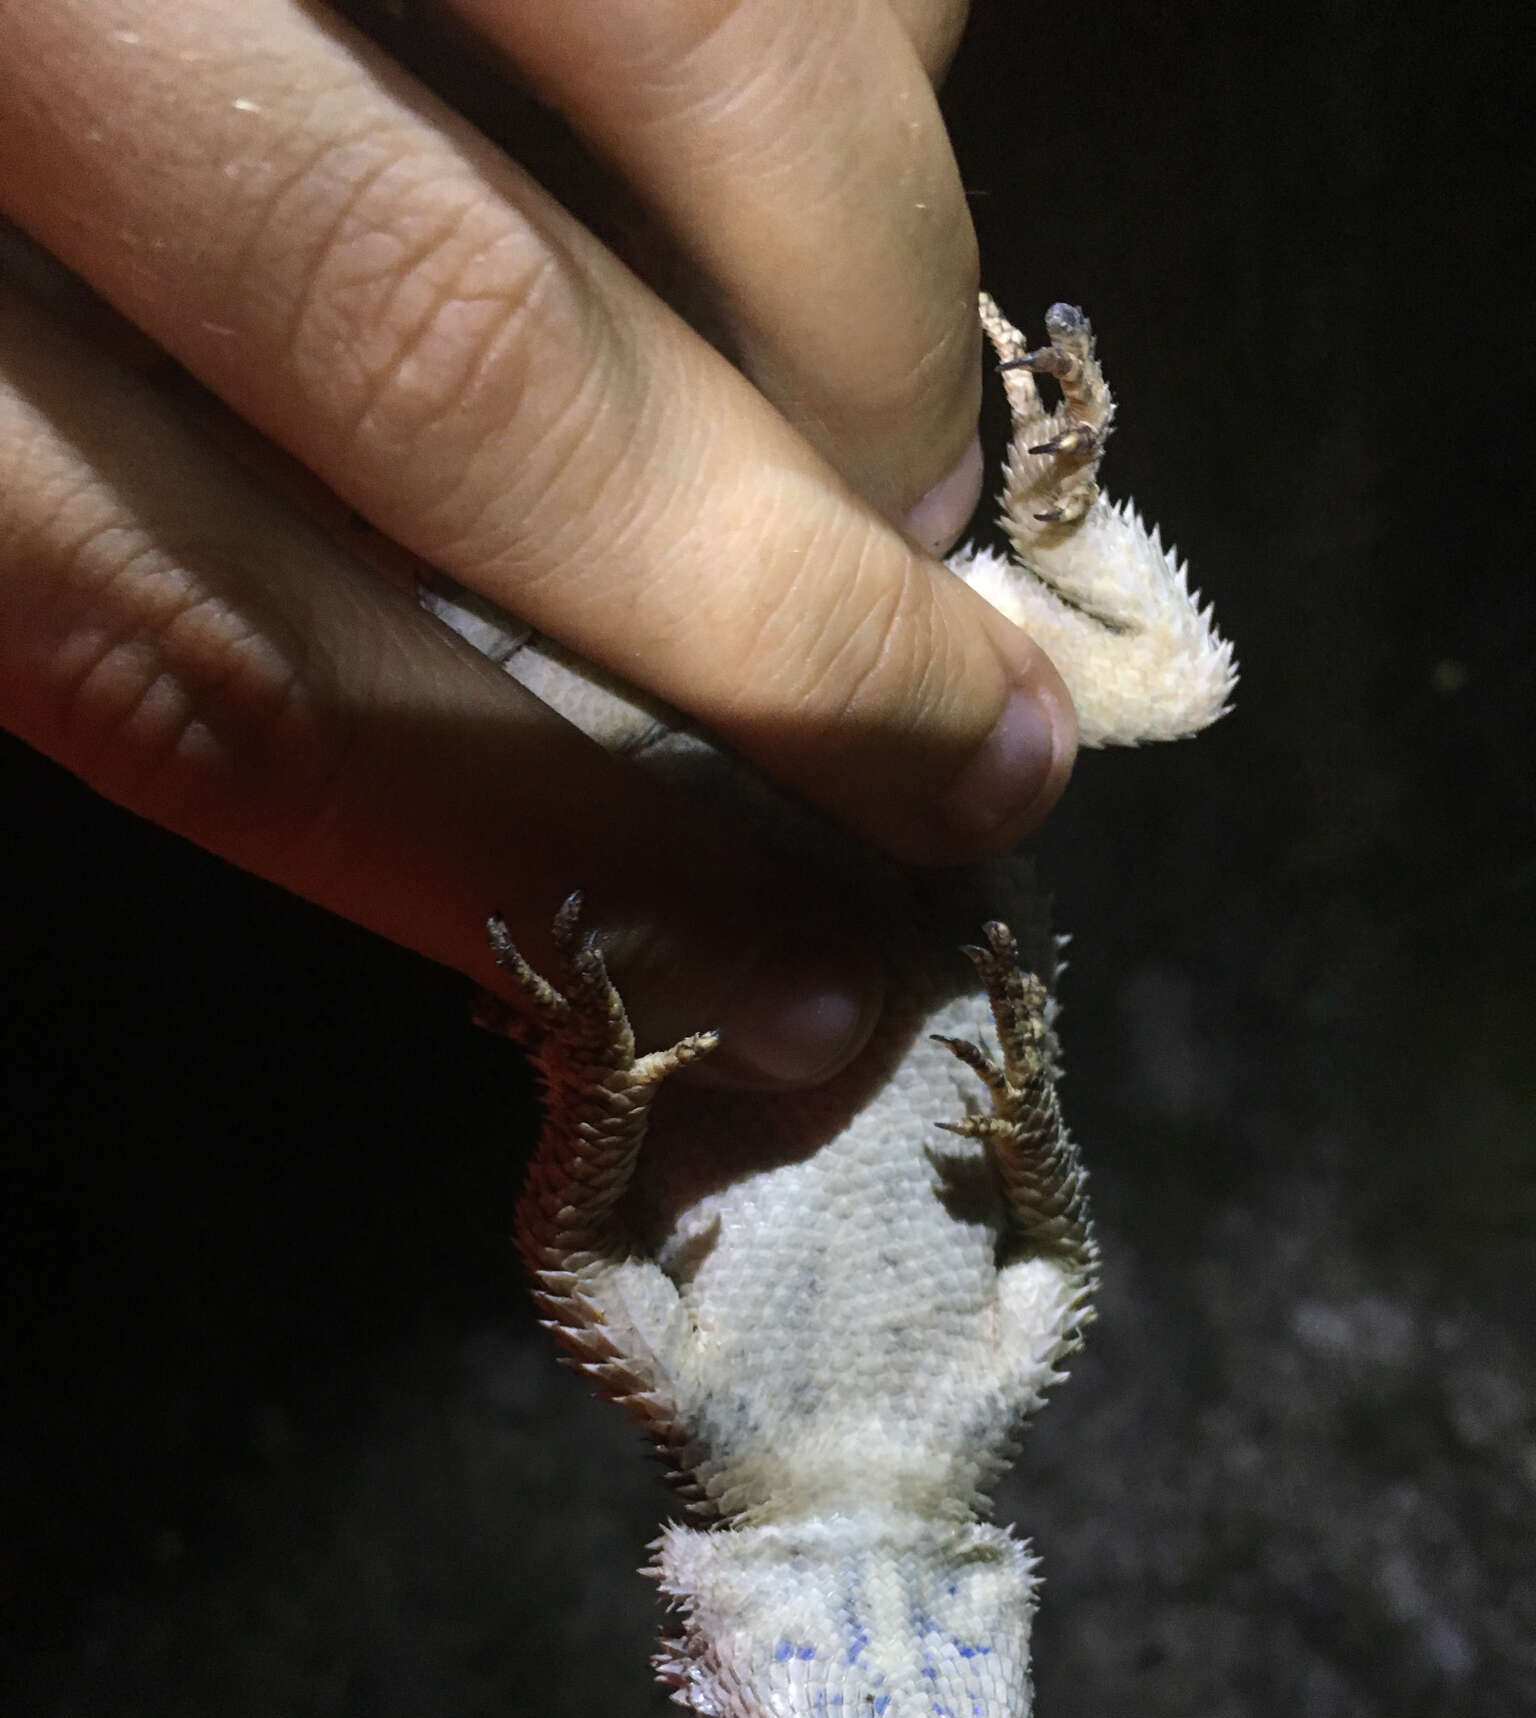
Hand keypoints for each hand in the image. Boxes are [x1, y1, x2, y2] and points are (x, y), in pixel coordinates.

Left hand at [0, 0, 1074, 1083]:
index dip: (527, 845)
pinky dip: (851, 47)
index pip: (215, 654)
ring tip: (920, 483)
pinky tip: (863, 134)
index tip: (771, 982)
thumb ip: (147, 588)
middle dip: (774, 614)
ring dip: (860, 316)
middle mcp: (22, 28)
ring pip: (668, 51)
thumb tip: (534, 780)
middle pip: (451, 356)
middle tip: (982, 764)